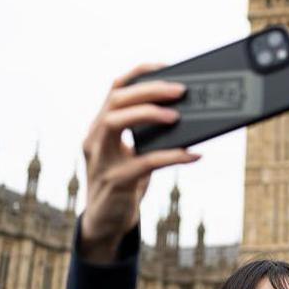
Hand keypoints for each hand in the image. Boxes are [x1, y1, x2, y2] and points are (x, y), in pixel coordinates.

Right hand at [79, 64, 199, 262]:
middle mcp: (95, 138)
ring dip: (148, 114)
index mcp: (100, 127)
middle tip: (180, 90)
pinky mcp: (115, 181)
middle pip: (115, 100)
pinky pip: (143, 162)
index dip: (139, 73)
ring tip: (177, 117)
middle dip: (148, 90)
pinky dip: (171, 156)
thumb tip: (187, 115)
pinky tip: (193, 155)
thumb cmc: (125, 181)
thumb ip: (151, 135)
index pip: (115, 88)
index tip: (166, 66)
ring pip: (115, 123)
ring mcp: (101, 159)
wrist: (106, 222)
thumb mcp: (134, 153)